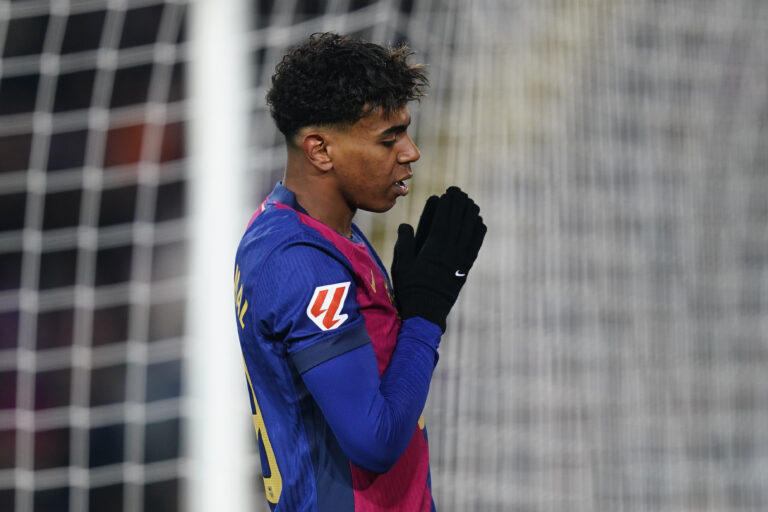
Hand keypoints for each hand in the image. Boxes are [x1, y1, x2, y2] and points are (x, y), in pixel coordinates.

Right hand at [391, 187, 486, 331]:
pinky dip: (478, 233)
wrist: (427, 312)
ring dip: (471, 215)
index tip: (449, 192)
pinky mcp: (465, 268)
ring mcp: (460, 259)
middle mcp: (450, 250)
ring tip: (471, 203)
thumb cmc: (410, 288)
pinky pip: (475, 246)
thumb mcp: (401, 265)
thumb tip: (406, 225)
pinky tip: (480, 224)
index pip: (444, 218)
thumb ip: (404, 243)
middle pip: (459, 221)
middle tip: (460, 192)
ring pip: (470, 232)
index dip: (448, 204)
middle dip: (460, 204)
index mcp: (434, 246)